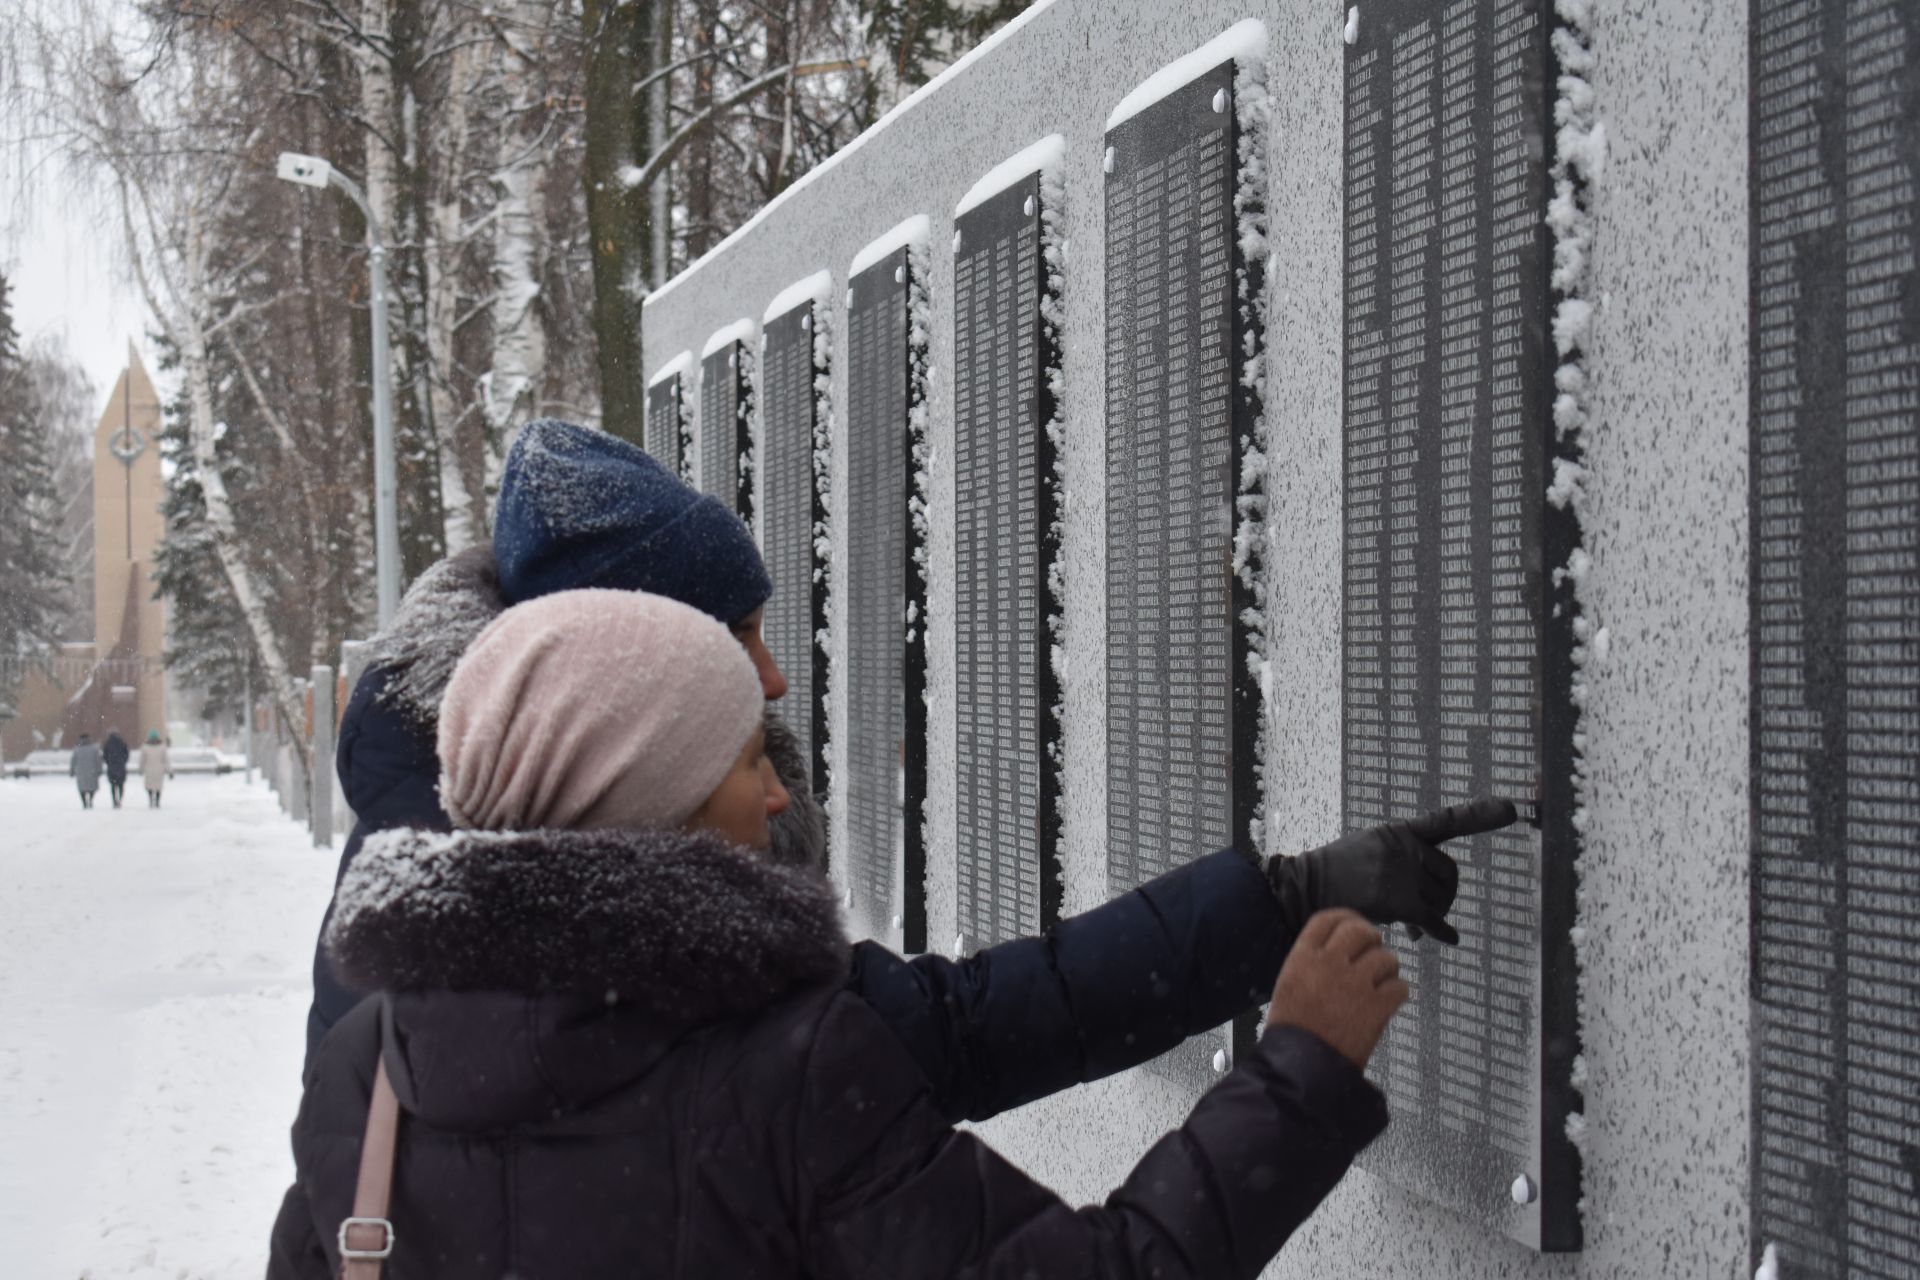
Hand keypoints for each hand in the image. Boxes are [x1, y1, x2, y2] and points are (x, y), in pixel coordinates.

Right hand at [1266, 797, 1518, 945]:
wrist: (1306, 889)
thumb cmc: (1337, 874)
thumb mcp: (1369, 852)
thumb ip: (1401, 864)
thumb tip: (1427, 908)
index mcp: (1400, 832)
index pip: (1446, 821)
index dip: (1479, 815)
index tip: (1512, 809)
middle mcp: (1404, 848)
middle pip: (1449, 875)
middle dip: (1443, 894)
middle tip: (1424, 911)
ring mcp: (1402, 873)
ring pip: (1441, 900)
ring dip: (1431, 916)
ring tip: (1410, 924)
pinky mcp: (1399, 900)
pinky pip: (1433, 920)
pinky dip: (1442, 932)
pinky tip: (1450, 939)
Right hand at [1266, 910, 1407, 1069]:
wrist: (1301, 1067)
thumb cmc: (1293, 1032)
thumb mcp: (1290, 985)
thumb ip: (1311, 963)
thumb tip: (1336, 950)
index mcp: (1304, 957)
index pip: (1328, 919)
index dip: (1346, 917)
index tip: (1354, 923)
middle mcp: (1331, 963)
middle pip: (1360, 930)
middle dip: (1371, 938)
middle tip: (1373, 950)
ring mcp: (1356, 984)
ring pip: (1386, 957)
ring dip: (1388, 968)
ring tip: (1381, 982)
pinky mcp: (1377, 1007)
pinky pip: (1401, 987)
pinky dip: (1398, 994)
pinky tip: (1388, 1002)